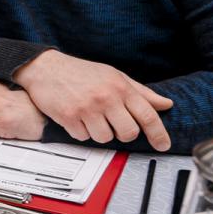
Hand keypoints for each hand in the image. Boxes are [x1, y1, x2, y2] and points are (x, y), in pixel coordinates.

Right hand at [13, 49, 173, 150]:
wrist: (46, 68)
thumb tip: (165, 104)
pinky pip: (82, 137)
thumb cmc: (81, 72)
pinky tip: (76, 118)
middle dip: (123, 134)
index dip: (158, 133)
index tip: (163, 145)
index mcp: (120, 87)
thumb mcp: (114, 76)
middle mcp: (106, 97)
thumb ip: (141, 92)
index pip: (147, 114)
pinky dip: (80, 131)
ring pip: (104, 138)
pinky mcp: (68, 117)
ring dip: (99, 133)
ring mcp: (86, 108)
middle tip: (114, 125)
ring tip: (91, 118)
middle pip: (128, 133)